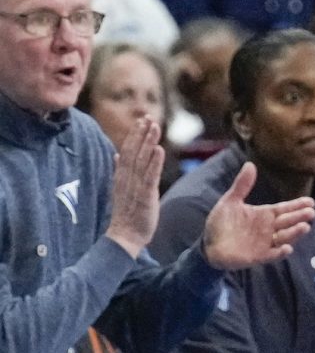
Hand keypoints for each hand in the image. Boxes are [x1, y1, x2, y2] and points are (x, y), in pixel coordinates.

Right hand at [105, 117, 165, 257]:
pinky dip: (154, 162)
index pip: (128, 151)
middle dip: (141, 133)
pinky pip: (150, 176)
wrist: (124, 236)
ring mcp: (136, 186)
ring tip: (154, 126)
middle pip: (134, 151)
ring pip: (141, 160)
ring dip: (148, 142)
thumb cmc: (127, 214)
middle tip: (148, 116)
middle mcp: (127, 178)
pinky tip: (159, 149)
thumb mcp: (123, 189)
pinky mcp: (145, 195)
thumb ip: (121, 171)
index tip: (142, 121)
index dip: (135, 135)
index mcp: (122, 176)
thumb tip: (117, 155)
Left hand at [200, 161, 314, 269]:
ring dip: (295, 233)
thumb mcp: (230, 201)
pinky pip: (273, 254)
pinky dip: (280, 252)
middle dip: (300, 217)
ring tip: (304, 227)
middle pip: (288, 222)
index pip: (285, 209)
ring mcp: (266, 242)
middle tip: (311, 213)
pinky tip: (287, 248)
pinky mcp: (259, 256)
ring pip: (285, 237)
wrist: (209, 245)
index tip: (310, 202)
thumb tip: (250, 164)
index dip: (297, 205)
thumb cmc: (221, 224)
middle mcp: (269, 228)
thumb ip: (242, 185)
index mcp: (264, 215)